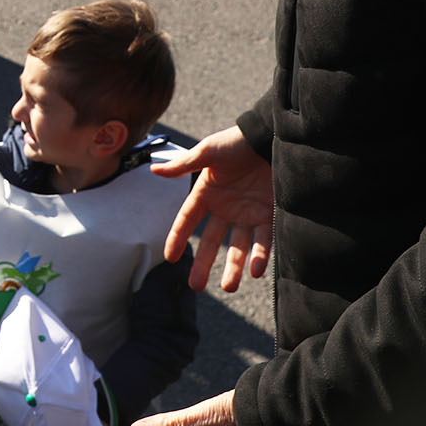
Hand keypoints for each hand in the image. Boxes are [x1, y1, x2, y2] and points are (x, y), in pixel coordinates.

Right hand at [155, 125, 273, 291]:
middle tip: (196, 286)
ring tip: (229, 287)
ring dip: (234, 268)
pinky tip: (255, 271)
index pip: (187, 219)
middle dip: (204, 264)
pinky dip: (260, 256)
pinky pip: (263, 240)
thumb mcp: (207, 152)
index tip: (170, 258)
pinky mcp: (268, 215)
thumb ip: (183, 165)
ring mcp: (247, 213)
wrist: (271, 137)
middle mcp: (226, 207)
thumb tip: (154, 170)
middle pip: (211, 241)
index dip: (178, 238)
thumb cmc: (237, 142)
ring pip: (238, 247)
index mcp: (207, 192)